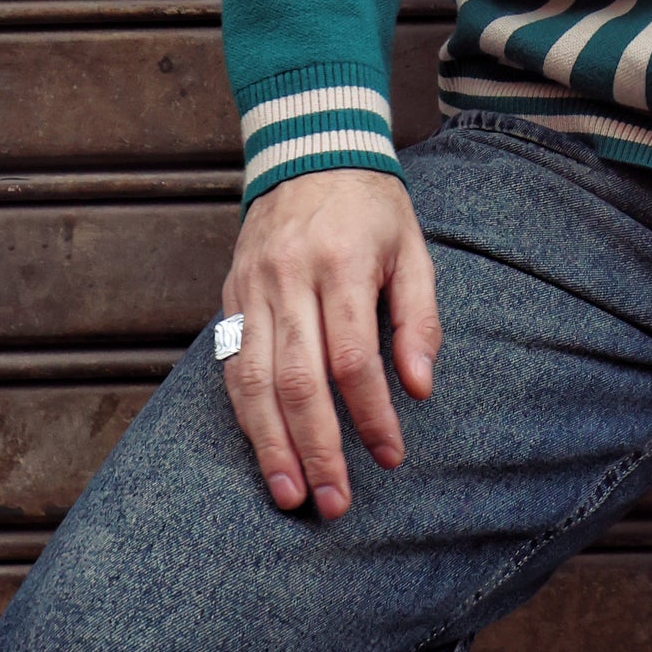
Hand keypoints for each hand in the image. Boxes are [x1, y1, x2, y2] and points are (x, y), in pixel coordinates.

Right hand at [218, 168, 440, 519]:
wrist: (308, 148)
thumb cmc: (372, 208)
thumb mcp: (413, 249)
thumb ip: (419, 319)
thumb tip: (421, 388)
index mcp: (341, 264)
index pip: (353, 358)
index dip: (371, 414)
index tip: (389, 456)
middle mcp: (288, 279)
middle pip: (297, 379)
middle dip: (316, 447)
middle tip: (334, 503)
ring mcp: (251, 288)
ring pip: (251, 381)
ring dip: (270, 445)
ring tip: (290, 495)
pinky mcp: (229, 295)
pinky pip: (230, 366)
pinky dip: (245, 415)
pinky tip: (261, 451)